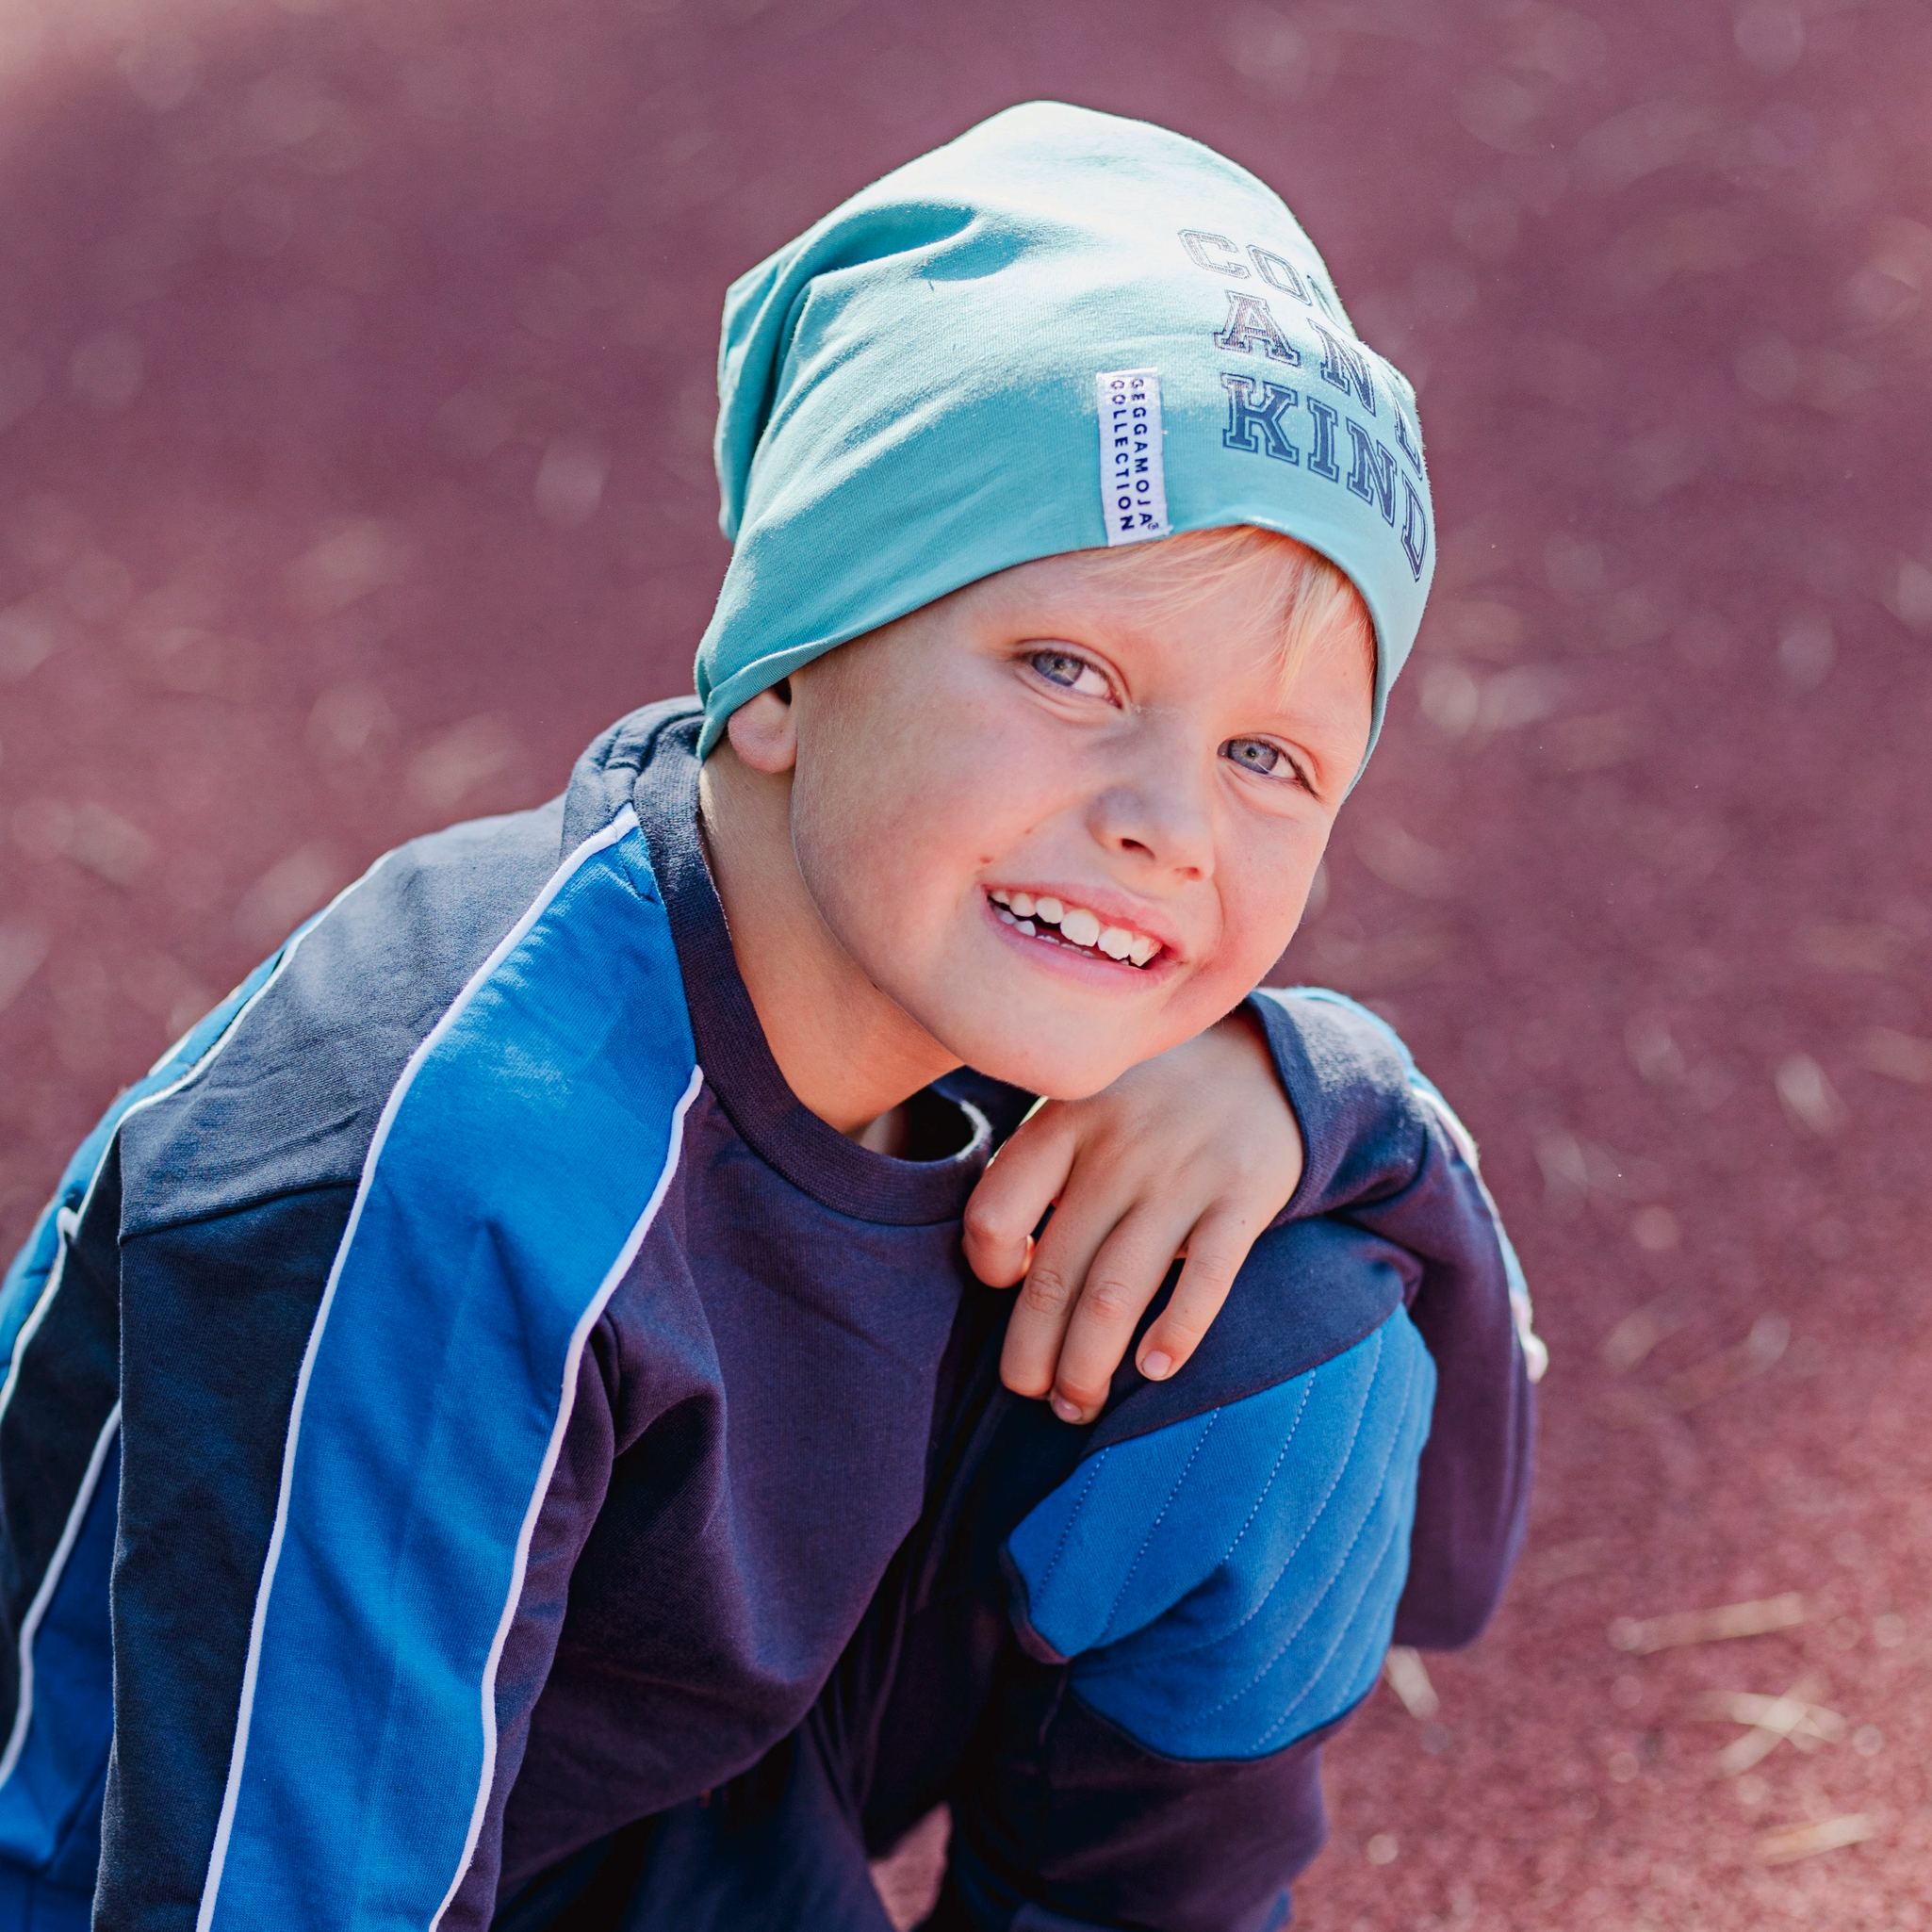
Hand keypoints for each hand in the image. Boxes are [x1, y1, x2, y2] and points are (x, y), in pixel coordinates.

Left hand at [962, 1006, 1304, 1424]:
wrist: (1262, 1058)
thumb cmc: (1148, 1102)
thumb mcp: (1083, 1106)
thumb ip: (1041, 1171)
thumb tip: (1008, 1278)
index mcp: (1063, 1122)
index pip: (994, 1213)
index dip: (988, 1268)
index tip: (1007, 1288)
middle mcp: (1116, 1149)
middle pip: (1052, 1275)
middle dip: (1032, 1355)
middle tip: (1032, 1396)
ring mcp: (1181, 1174)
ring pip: (1115, 1294)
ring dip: (1088, 1364)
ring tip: (1078, 1404)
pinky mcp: (1242, 1196)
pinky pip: (1205, 1278)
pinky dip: (1177, 1331)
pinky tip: (1154, 1370)